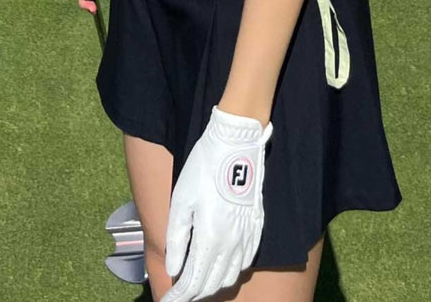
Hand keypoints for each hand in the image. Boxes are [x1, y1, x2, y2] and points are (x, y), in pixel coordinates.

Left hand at [163, 105, 272, 301]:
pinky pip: (246, 261)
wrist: (236, 144)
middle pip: (213, 283)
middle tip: (180, 296)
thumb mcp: (181, 200)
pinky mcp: (256, 226)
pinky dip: (232, 272)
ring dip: (213, 285)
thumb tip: (173, 269)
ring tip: (198, 285)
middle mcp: (231, 243)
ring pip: (231, 276)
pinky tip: (223, 269)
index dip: (179, 296)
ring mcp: (246, 235)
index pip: (193, 280)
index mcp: (210, 237)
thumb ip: (177, 238)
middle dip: (194, 294)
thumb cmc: (203, 168)